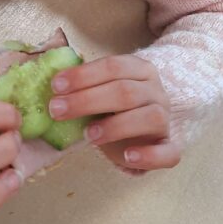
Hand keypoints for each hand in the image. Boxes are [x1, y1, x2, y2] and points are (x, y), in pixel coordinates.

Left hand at [49, 54, 179, 169]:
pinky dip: (149, 156)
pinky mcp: (170, 146)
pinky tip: (128, 157)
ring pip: (149, 117)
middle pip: (125, 92)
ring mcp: (165, 118)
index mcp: (139, 70)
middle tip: (57, 110)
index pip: (113, 66)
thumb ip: (85, 87)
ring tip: (88, 136)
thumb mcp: (103, 90)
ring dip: (115, 126)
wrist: (148, 126)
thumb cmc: (117, 106)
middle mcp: (156, 91)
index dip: (83, 75)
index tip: (56, 86)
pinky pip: (168, 152)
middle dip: (87, 100)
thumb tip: (51, 85)